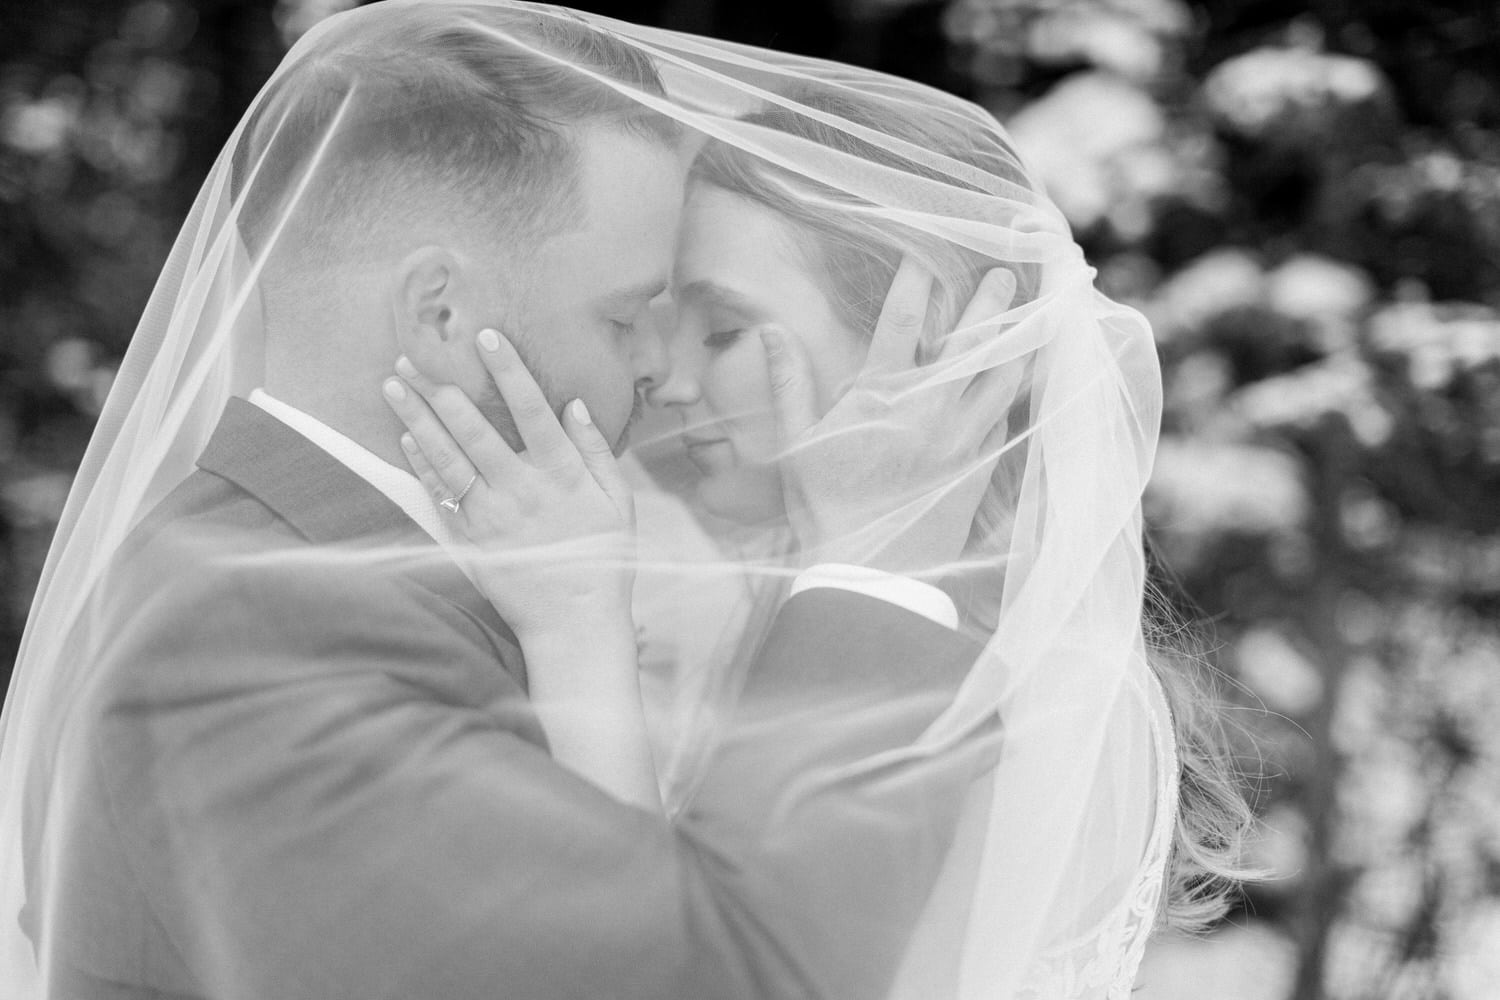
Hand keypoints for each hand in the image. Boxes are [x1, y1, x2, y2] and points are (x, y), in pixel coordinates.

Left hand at [382, 329, 635, 643]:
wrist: (573, 622)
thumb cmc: (603, 558)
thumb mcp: (618, 503)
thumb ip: (597, 452)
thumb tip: (576, 405)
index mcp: (561, 475)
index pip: (531, 410)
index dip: (509, 371)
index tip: (487, 336)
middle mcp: (521, 490)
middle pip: (474, 430)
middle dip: (442, 389)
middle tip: (414, 355)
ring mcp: (491, 516)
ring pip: (447, 458)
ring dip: (417, 419)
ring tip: (393, 386)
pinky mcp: (471, 540)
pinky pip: (440, 495)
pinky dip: (421, 464)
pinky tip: (405, 436)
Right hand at [761, 259, 1019, 574]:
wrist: (869, 572)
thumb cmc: (825, 507)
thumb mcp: (795, 443)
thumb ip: (787, 381)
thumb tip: (770, 329)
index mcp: (881, 396)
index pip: (902, 321)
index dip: (915, 282)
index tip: (926, 255)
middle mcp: (930, 409)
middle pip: (968, 341)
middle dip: (989, 302)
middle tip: (1007, 273)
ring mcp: (961, 438)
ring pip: (1000, 377)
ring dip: (1017, 342)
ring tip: (1036, 316)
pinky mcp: (978, 467)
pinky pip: (1006, 419)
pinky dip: (1017, 394)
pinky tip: (1025, 379)